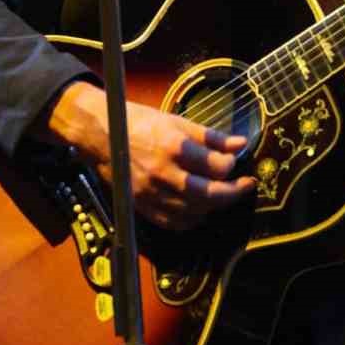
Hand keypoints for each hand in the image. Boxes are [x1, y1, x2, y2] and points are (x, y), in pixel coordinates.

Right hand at [40, 81, 254, 231]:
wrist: (99, 134)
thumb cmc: (138, 123)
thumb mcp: (176, 121)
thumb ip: (211, 136)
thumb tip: (241, 144)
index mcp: (174, 147)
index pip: (217, 167)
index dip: (232, 165)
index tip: (234, 161)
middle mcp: (163, 173)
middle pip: (209, 195)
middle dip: (233, 193)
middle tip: (244, 186)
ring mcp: (151, 193)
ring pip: (194, 212)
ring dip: (214, 206)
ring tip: (221, 194)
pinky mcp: (141, 206)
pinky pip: (174, 223)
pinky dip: (191, 219)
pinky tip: (198, 207)